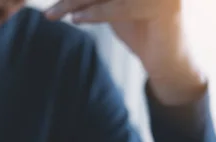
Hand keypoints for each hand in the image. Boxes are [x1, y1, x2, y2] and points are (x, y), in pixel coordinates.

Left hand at [45, 0, 206, 104]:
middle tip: (48, 9)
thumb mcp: (111, 6)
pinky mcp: (166, 7)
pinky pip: (122, 6)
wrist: (167, 62)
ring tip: (53, 14)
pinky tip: (76, 20)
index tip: (55, 0)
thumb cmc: (140, 31)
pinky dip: (96, 13)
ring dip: (75, 2)